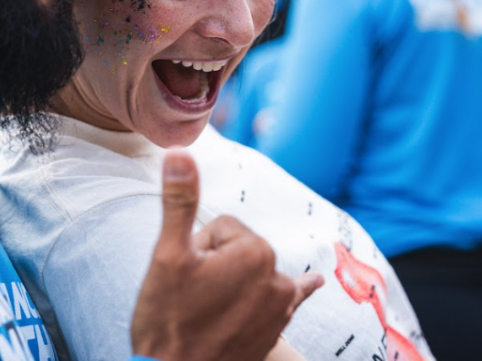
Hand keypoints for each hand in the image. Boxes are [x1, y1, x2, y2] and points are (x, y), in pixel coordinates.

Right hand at [130, 150, 323, 360]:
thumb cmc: (169, 322)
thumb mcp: (167, 255)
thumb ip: (179, 200)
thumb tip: (180, 153)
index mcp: (254, 252)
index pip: (219, 227)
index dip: (195, 247)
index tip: (183, 276)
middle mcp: (276, 277)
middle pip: (235, 249)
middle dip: (211, 265)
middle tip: (189, 297)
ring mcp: (279, 306)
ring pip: (250, 273)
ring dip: (232, 283)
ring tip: (209, 311)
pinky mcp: (277, 329)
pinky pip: (289, 298)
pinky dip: (297, 290)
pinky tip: (314, 282)